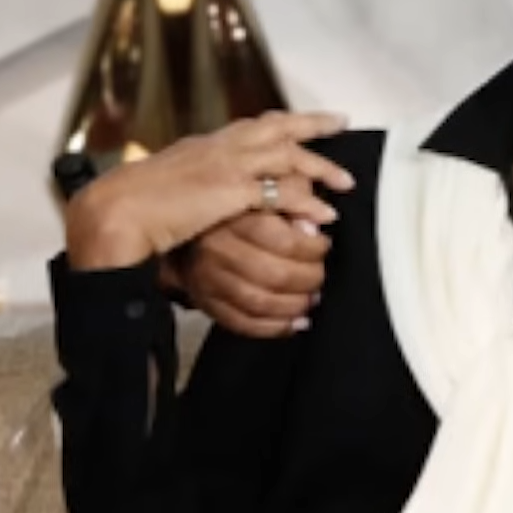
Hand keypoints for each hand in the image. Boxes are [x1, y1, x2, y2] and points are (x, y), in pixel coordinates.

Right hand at [65, 111, 353, 271]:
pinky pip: (281, 192)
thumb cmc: (133, 208)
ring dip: (320, 168)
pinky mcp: (231, 190)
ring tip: (345, 181)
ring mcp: (227, 165)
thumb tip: (216, 198)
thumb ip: (199, 187)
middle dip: (311, 123)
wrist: (116, 212)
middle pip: (276, 126)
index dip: (281, 122)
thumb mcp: (172, 188)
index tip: (304, 120)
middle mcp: (219, 147)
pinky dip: (307, 204)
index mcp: (205, 145)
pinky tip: (324, 216)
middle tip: (339, 122)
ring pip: (287, 155)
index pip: (251, 125)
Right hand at [179, 210, 331, 336]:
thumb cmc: (240, 203)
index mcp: (236, 217)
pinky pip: (241, 323)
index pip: (284, 242)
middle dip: (309, 280)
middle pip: (275, 275)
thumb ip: (294, 196)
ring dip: (294, 306)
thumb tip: (313, 226)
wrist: (188, 218)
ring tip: (311, 299)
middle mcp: (218, 249)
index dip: (314, 249)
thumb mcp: (268, 184)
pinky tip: (294, 323)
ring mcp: (209, 278)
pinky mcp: (205, 301)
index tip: (324, 246)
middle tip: (320, 275)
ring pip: (259, 303)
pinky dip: (273, 328)